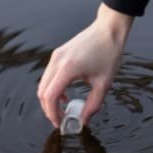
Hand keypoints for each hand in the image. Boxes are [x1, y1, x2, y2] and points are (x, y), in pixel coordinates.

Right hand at [37, 3, 133, 128]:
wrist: (109, 28)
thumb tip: (83, 121)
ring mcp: (56, 55)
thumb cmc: (109, 52)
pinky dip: (52, 87)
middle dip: (49, 109)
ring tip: (63, 109)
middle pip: (42, 92)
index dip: (53, 114)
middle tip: (61, 120)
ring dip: (50, 99)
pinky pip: (49, 75)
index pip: (51, 97)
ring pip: (44, 83)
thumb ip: (93, 104)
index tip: (61, 124)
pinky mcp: (59, 52)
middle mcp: (58, 61)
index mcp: (68, 68)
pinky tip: (65, 93)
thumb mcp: (104, 82)